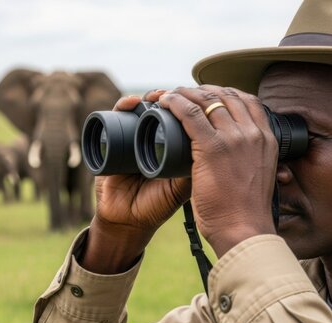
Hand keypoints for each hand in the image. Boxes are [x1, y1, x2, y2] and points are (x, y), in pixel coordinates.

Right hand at [81, 90, 190, 273]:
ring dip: (149, 96)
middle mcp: (153, 137)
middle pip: (163, 106)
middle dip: (171, 95)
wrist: (127, 221)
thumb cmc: (157, 205)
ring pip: (141, 106)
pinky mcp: (110, 140)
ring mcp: (132, 136)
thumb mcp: (184, 188)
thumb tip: (221, 146)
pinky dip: (123, 105)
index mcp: (172, 145)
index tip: (196, 98)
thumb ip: (201, 169)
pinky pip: (116, 116)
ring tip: (155, 97)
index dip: (190, 103)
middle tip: (176, 94)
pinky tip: (131, 103)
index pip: (183, 116)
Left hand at [159, 86, 277, 257]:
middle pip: (226, 95)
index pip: (248, 101)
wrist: (244, 231)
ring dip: (185, 93)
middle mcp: (253, 133)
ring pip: (207, 101)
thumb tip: (237, 157)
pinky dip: (176, 103)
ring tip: (170, 95)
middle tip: (185, 93)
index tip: (208, 95)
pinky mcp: (212, 148)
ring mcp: (234, 138)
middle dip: (203, 90)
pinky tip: (165, 102)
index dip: (225, 93)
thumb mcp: (259, 177)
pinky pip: (191, 114)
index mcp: (267, 139)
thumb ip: (250, 160)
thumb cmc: (246, 212)